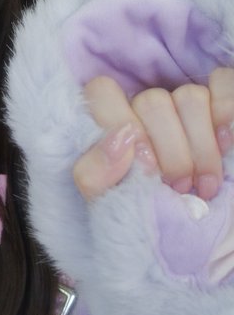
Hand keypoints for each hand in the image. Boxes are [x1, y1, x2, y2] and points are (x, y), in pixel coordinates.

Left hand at [73, 67, 233, 201]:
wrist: (193, 233)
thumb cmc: (146, 212)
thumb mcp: (108, 201)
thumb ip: (93, 175)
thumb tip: (119, 141)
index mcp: (112, 123)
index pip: (102, 91)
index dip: (123, 126)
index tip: (146, 168)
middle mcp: (146, 107)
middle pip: (152, 102)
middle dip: (171, 153)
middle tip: (180, 187)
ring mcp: (184, 99)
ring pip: (189, 96)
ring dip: (202, 147)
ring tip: (205, 184)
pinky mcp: (219, 97)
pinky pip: (222, 82)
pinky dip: (226, 115)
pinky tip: (226, 145)